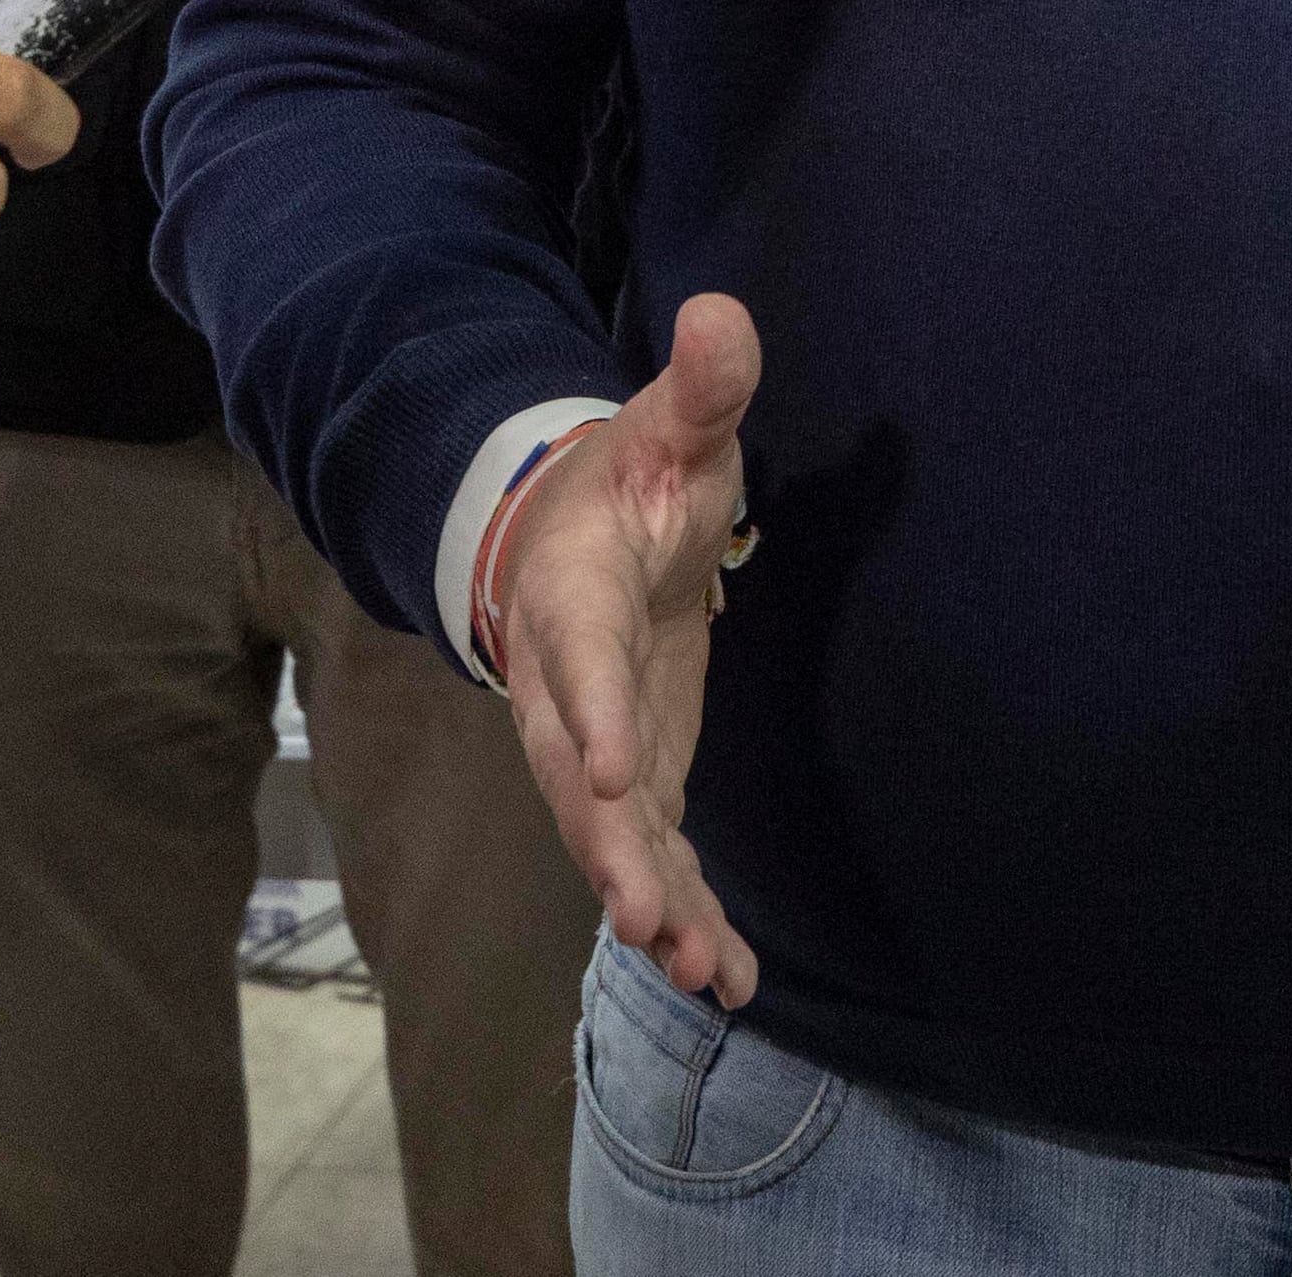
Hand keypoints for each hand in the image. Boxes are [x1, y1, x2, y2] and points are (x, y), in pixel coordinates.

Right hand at [491, 294, 759, 1003]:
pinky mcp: (633, 782)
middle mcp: (568, 684)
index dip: (597, 713)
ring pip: (609, 836)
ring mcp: (596, 743)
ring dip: (649, 902)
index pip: (579, 656)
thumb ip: (703, 385)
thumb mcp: (672, 424)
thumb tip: (724, 314)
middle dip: (609, 849)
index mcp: (571, 590)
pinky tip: (723, 978)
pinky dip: (681, 915)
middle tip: (645, 913)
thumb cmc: (630, 474)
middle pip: (575, 776)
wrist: (569, 533)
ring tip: (695, 970)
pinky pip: (650, 857)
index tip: (620, 777)